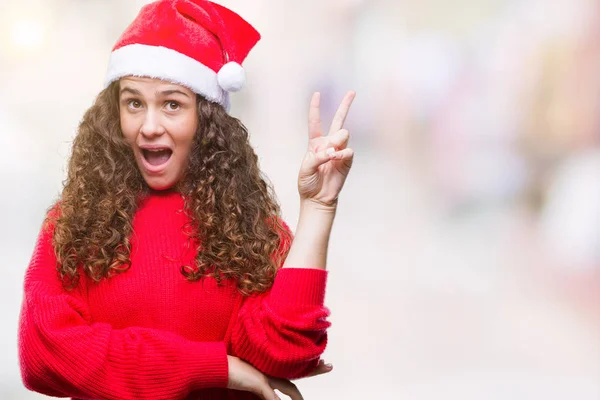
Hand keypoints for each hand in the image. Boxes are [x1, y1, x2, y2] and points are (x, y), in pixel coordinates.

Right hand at [227, 356, 332, 399]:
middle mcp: (271, 369)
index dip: (308, 365)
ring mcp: (266, 376)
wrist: (217, 365)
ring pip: (289, 387)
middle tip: (329, 366)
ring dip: (298, 397)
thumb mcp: (250, 377)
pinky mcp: (258, 383)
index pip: (294, 366)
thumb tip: (269, 392)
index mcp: (270, 366)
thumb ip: (263, 384)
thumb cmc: (231, 370)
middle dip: (315, 370)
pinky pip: (272, 397)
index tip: (322, 361)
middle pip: (298, 372)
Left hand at [298, 91, 355, 208]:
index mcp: (314, 143)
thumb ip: (318, 156)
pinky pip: (348, 150)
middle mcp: (328, 144)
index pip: (315, 122)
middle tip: (352, 92)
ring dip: (337, 141)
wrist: (317, 198)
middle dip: (345, 105)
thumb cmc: (308, 183)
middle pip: (338, 120)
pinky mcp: (347, 161)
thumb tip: (333, 150)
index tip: (317, 94)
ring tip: (330, 155)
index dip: (315, 108)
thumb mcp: (306, 168)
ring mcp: (339, 151)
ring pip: (343, 134)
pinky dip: (341, 154)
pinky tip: (335, 159)